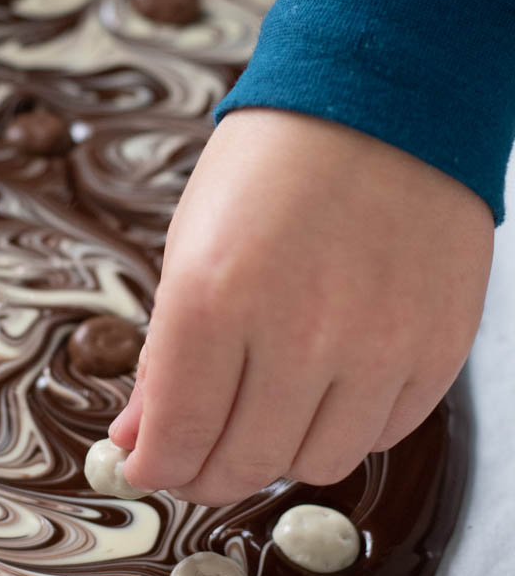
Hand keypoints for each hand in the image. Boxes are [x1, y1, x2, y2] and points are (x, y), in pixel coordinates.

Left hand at [111, 109, 492, 505]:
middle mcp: (300, 333)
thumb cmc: (276, 162)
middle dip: (205, 474)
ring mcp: (378, 346)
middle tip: (195, 458)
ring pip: (317, 464)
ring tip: (263, 416)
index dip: (155, 465)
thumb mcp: (191, 241)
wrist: (384, 101)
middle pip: (245, 463)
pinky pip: (383, 435)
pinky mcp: (436, 349)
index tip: (149, 465)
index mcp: (215, 296)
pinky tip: (326, 391)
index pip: (177, 435)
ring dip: (278, 455)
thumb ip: (164, 352)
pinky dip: (344, 428)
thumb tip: (140, 436)